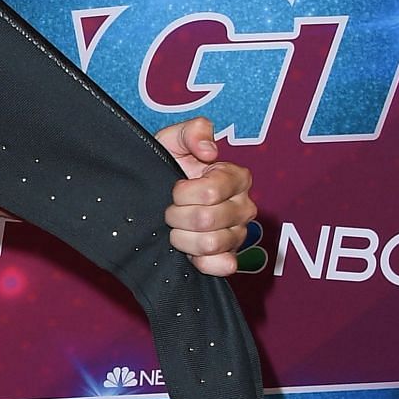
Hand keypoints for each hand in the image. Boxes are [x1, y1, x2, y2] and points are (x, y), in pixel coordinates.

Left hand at [155, 115, 254, 276]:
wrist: (155, 198)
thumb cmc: (167, 167)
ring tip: (176, 228)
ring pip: (211, 244)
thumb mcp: (172, 141)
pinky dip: (201, 261)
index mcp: (236, 177)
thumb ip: (192, 132)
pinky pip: (224, 266)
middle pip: (207, 220)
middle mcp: (243, 206)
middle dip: (178, 216)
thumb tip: (209, 151)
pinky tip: (189, 252)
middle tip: (171, 211)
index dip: (183, 193)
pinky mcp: (229, 257)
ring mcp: (238, 234)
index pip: (211, 191)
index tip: (175, 188)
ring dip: (182, 238)